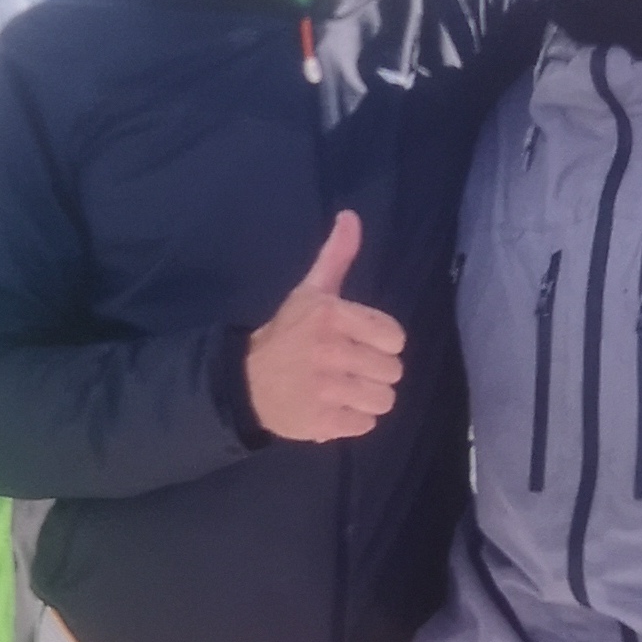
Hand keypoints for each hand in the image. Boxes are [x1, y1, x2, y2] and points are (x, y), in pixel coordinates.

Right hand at [246, 212, 406, 441]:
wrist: (247, 381)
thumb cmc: (288, 333)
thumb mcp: (311, 292)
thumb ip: (336, 256)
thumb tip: (351, 216)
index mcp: (331, 316)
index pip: (394, 337)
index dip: (381, 341)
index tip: (360, 340)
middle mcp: (330, 351)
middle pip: (393, 371)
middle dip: (375, 371)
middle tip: (349, 366)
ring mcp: (326, 389)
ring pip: (384, 400)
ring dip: (368, 398)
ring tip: (346, 389)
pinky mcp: (322, 422)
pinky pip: (365, 425)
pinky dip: (353, 419)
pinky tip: (334, 407)